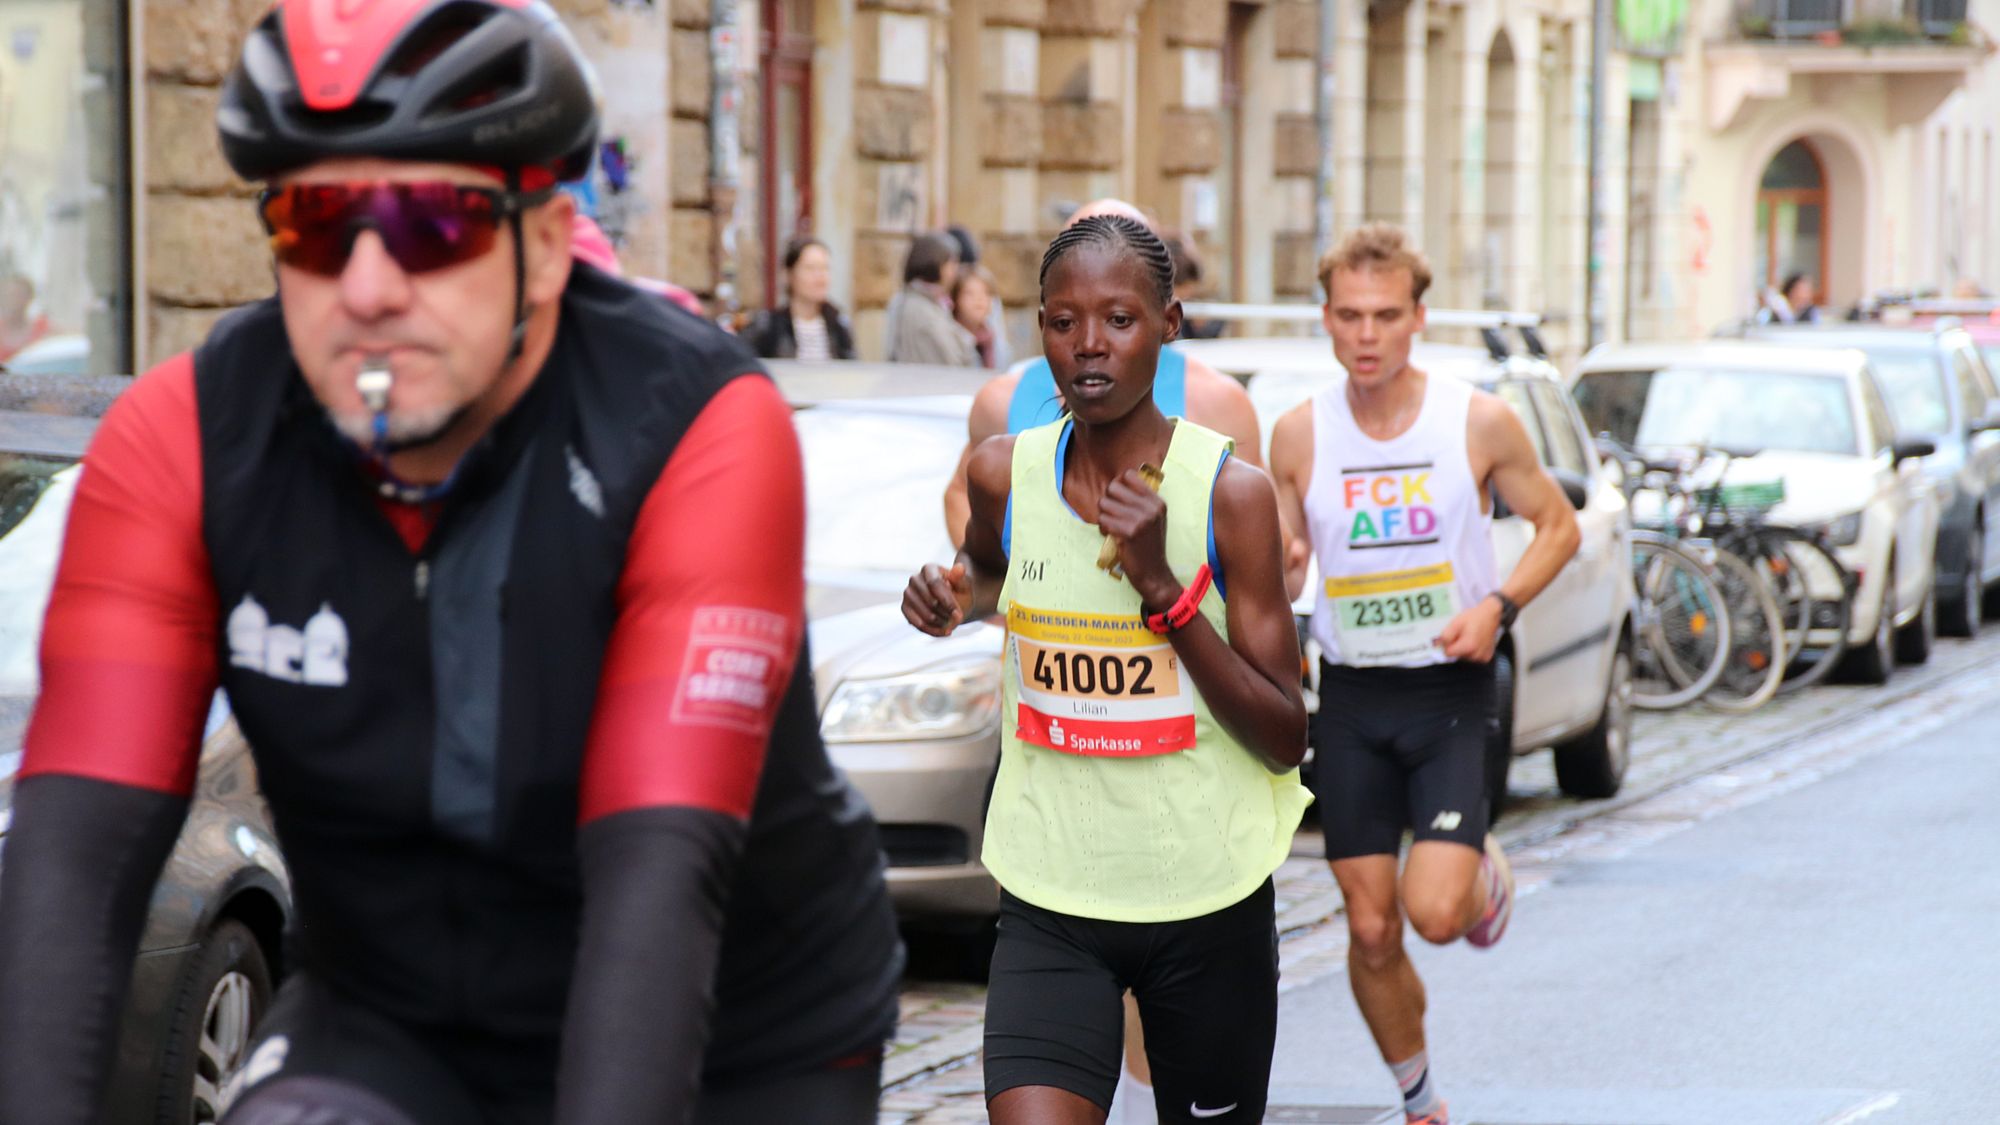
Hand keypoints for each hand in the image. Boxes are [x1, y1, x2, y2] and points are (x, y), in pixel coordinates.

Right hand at [904, 562, 971, 635]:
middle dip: (947, 613)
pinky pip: (918, 624)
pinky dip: (934, 631)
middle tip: (958, 619)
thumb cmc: (958, 592)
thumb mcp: (964, 586)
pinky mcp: (904, 608)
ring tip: (952, 624)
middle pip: (931, 601)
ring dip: (942, 623)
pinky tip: (945, 631)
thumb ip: (960, 579)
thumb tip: (960, 567)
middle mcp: (915, 579)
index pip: (935, 583)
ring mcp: (908, 594)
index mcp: (929, 569)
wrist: (951, 604)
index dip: (947, 601)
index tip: (958, 614)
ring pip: (925, 615)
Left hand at [1098, 470, 1178, 607]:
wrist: (1154, 573)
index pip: (1129, 475)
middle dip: (1108, 501)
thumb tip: (1118, 480)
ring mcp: (1140, 520)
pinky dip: (1103, 528)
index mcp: (1157, 502)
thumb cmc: (1149, 545)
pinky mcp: (1128, 533)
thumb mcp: (1154, 518)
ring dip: (1104, 516)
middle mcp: (1150, 508)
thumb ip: (1141, 500)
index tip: (1118, 498)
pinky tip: (1112, 535)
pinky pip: (1102, 520)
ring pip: (1104, 504)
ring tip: (1113, 526)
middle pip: (1112, 488)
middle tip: (1112, 514)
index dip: (1118, 485)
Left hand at [1436, 595, 1503, 662]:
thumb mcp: (1456, 623)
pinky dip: (1472, 650)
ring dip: (1464, 648)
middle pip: (1456, 656)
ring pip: (1464, 657)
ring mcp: (1482, 657)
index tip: (1453, 636)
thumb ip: (1445, 636)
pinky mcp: (1486, 658)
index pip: (1448, 653)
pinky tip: (1476, 641)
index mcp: (1469, 646)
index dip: (1447, 644)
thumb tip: (1439, 645)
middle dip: (1456, 646)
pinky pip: (1473, 657)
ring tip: (1470, 636)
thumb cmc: (1474, 617)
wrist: (1491, 615)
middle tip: (1463, 634)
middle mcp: (1476, 655)